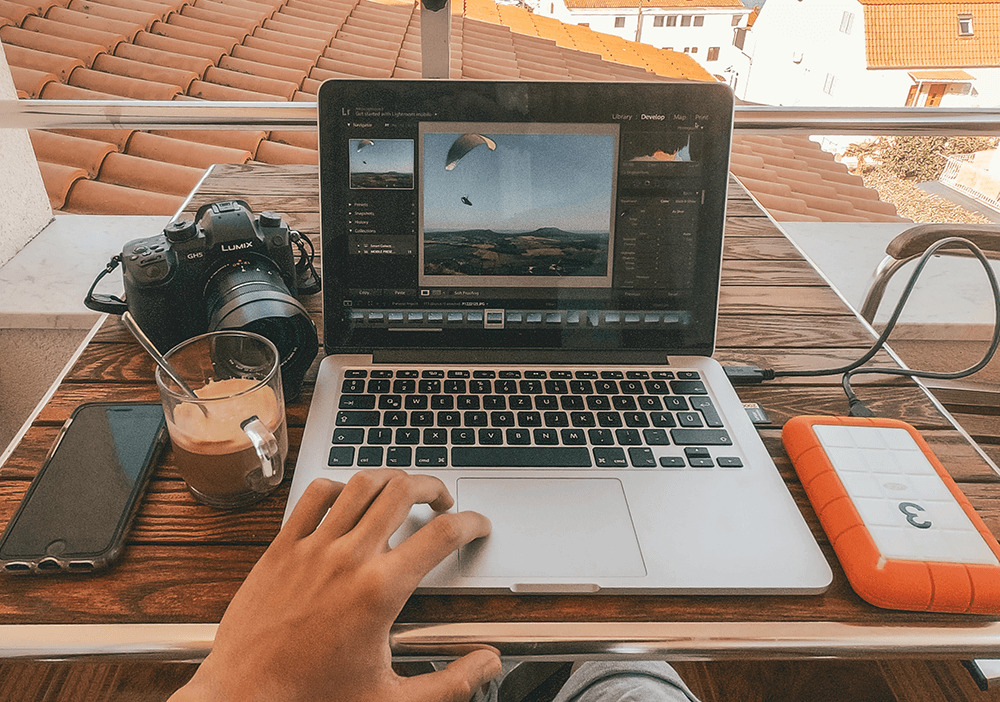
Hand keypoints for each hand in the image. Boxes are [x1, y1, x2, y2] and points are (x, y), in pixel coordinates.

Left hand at [171, 470, 500, 700]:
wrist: (243, 699)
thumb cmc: (312, 699)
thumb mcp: (393, 700)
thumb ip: (451, 682)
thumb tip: (488, 662)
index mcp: (380, 590)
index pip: (442, 535)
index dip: (472, 523)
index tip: (478, 525)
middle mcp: (348, 558)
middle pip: (403, 491)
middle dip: (433, 487)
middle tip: (442, 501)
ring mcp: (312, 547)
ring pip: (360, 484)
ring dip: (390, 478)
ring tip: (402, 489)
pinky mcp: (281, 548)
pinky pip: (314, 495)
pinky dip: (338, 486)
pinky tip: (347, 499)